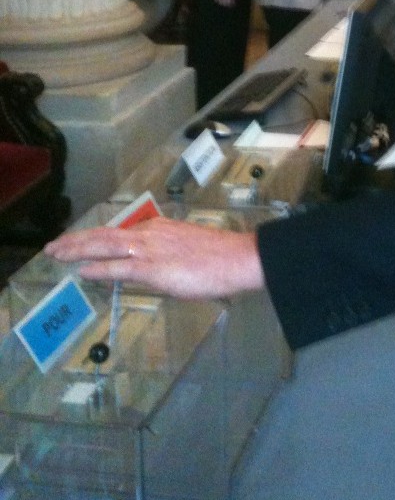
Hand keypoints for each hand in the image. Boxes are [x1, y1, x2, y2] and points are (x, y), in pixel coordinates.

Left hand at [44, 218, 264, 298]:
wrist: (236, 258)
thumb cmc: (218, 257)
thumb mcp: (186, 249)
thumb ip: (164, 255)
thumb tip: (150, 268)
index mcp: (158, 228)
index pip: (119, 233)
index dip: (95, 238)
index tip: (79, 242)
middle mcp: (149, 233)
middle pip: (104, 234)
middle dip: (76, 240)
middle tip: (53, 246)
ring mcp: (149, 249)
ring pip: (105, 245)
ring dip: (77, 249)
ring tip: (57, 253)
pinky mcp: (152, 268)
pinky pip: (118, 267)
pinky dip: (97, 268)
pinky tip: (81, 271)